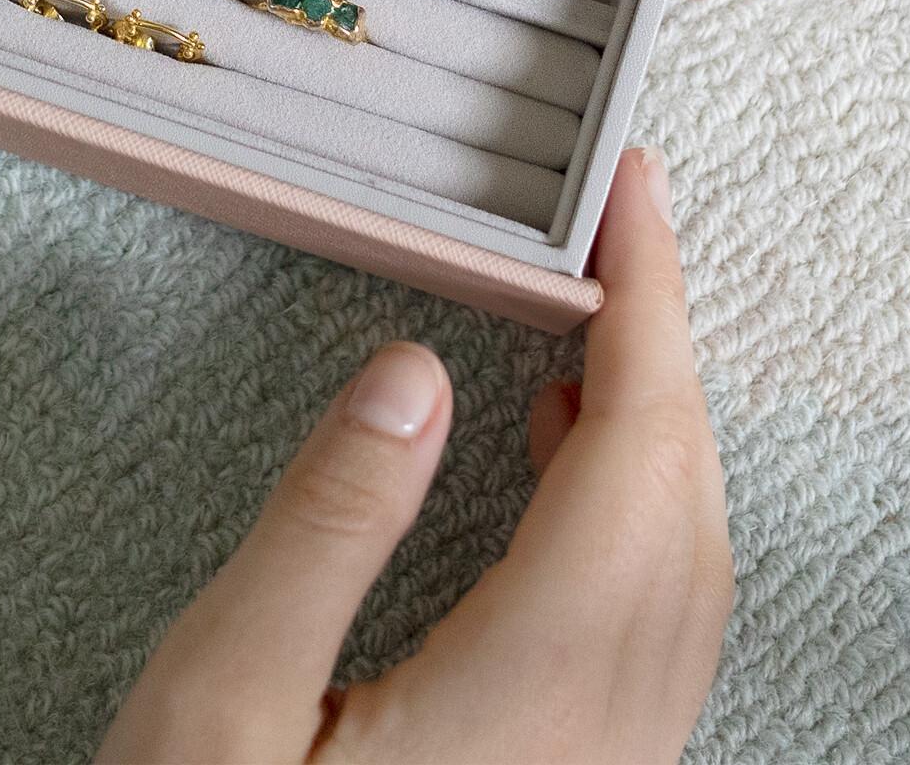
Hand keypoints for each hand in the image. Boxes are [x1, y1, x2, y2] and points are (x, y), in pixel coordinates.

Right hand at [95, 149, 731, 764]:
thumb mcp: (221, 704)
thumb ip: (323, 529)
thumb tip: (413, 379)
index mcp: (527, 697)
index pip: (636, 455)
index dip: (650, 306)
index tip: (634, 200)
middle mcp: (599, 742)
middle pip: (686, 507)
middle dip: (666, 344)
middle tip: (615, 230)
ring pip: (688, 571)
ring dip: (661, 427)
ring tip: (596, 324)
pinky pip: (658, 627)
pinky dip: (643, 510)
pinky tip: (578, 474)